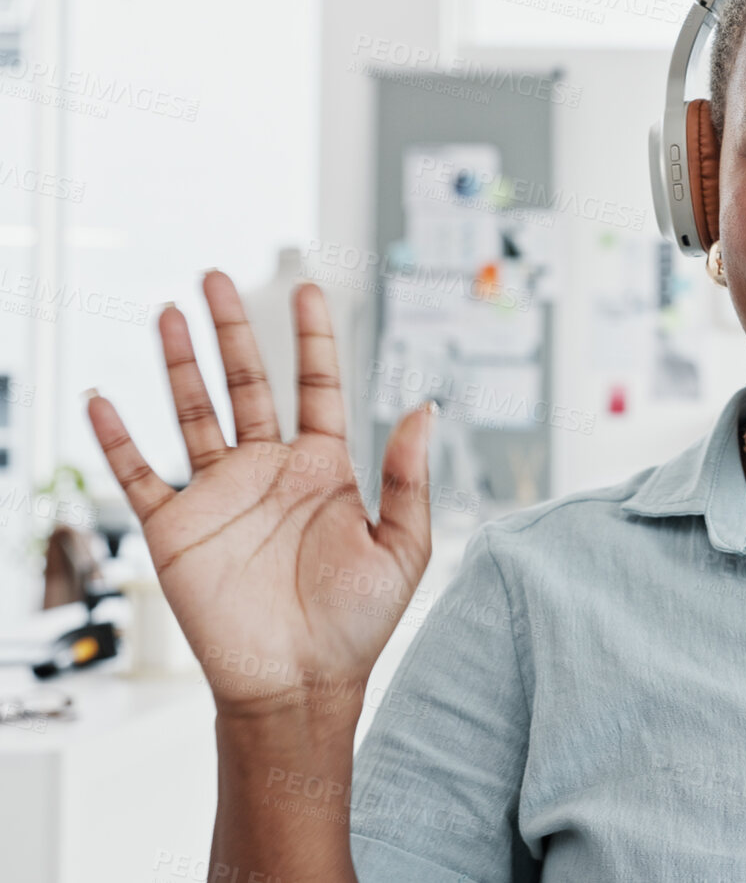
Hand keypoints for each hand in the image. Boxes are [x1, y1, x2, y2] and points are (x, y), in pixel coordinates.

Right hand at [84, 271, 433, 718]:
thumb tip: (426, 407)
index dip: (313, 338)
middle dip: (233, 330)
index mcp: (326, 469)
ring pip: (194, 412)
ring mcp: (221, 495)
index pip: (318, 386)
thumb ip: (410, 477)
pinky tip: (103, 399)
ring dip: (179, 364)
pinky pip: (139, 475)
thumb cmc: (358, 623)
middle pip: (248, 384)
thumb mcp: (402, 546)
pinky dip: (117, 438)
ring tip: (169, 312)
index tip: (309, 288)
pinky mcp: (177, 529)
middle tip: (217, 277)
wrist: (300, 684)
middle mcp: (270, 471)